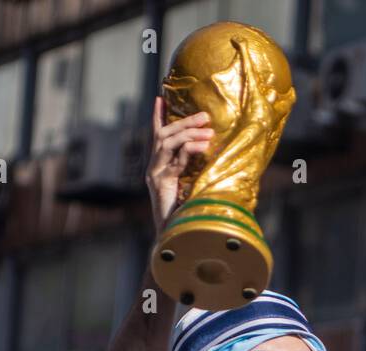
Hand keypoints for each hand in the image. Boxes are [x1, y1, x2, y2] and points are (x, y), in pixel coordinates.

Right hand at [146, 97, 213, 230]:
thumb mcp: (190, 188)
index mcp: (159, 167)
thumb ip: (193, 172)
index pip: (157, 136)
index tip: (160, 98)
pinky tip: (204, 147)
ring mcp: (155, 174)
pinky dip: (190, 149)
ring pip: (167, 142)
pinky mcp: (160, 181)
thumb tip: (211, 156)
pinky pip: (176, 159)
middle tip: (205, 116)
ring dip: (188, 133)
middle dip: (184, 122)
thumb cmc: (184, 215)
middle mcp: (154, 167)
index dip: (157, 117)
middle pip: (164, 135)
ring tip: (208, 131)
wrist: (172, 236)